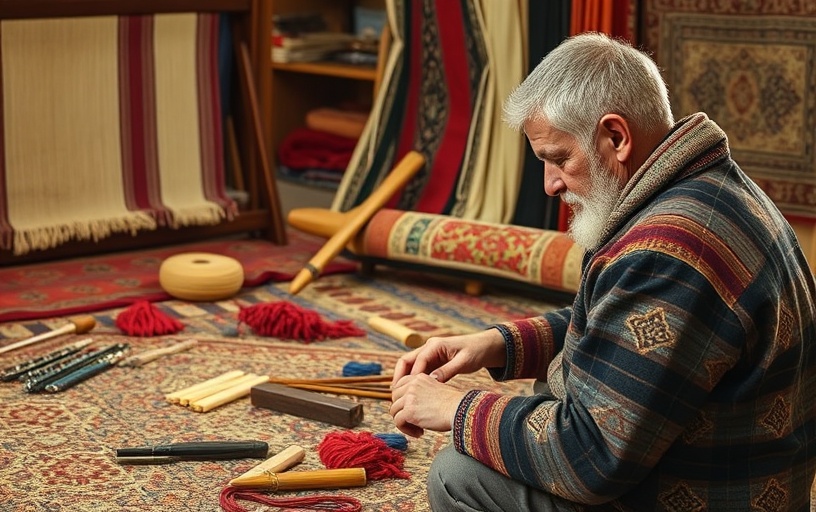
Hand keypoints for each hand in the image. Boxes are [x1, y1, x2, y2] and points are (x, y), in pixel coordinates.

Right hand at [390, 328, 505, 387]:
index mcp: (436, 345)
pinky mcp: (433, 361)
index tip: (408, 391)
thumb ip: (448, 370)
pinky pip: (419, 371)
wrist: (485, 347)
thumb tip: (432, 380)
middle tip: (395, 393)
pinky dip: (413, 381)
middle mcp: (429, 347)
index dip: (412, 375)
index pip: (418, 359)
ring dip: (404, 380)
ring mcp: (430, 354)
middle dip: (399, 376)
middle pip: (407, 360)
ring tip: (400, 396)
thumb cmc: (476, 352)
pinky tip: (412, 394)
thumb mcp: (464, 362)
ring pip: (411, 366)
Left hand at [390, 373, 465, 437]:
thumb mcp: (437, 389)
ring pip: (394, 411)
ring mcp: (409, 398)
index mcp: (419, 378)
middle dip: (401, 411)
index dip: (401, 399)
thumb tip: (411, 404)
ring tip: (418, 429)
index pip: (399, 386)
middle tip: (414, 421)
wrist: (460, 410)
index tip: (409, 409)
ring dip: (404, 422)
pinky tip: (420, 433)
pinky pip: (398, 422)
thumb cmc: (454, 403)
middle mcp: (412, 385)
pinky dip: (406, 430)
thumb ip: (422, 392)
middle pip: (394, 399)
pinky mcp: (409, 411)